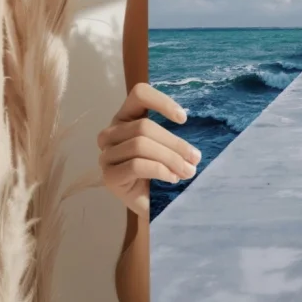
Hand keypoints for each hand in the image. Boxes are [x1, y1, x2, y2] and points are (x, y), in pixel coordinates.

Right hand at [97, 83, 200, 215]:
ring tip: (188, 172)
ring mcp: (107, 155)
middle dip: (175, 143)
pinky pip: (137, 165)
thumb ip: (173, 136)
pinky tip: (172, 179)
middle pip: (144, 127)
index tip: (184, 119)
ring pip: (141, 145)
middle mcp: (111, 133)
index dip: (162, 102)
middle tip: (195, 159)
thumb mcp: (169, 148)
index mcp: (126, 118)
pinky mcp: (109, 176)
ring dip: (171, 159)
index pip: (139, 94)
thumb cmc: (163, 173)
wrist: (154, 207)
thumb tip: (191, 138)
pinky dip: (160, 170)